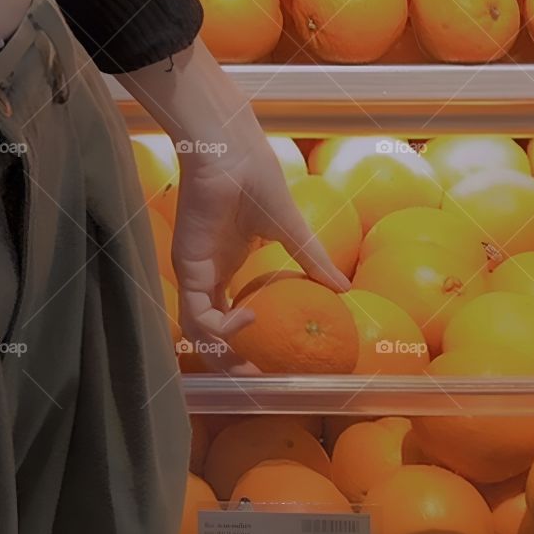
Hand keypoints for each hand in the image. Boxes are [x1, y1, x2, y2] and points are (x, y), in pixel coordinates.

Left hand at [171, 142, 349, 374]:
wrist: (231, 155)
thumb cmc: (258, 180)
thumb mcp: (292, 230)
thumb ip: (314, 259)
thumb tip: (345, 288)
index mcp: (230, 262)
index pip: (230, 310)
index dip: (246, 338)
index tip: (270, 358)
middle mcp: (210, 272)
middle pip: (212, 329)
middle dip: (231, 359)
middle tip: (258, 378)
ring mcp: (197, 272)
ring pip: (200, 330)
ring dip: (222, 354)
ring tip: (251, 365)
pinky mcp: (188, 268)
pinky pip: (195, 314)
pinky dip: (218, 328)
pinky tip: (247, 318)